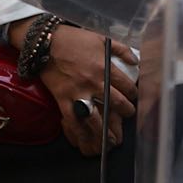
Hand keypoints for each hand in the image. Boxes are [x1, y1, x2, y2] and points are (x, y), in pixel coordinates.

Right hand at [38, 25, 138, 155]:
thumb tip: (135, 60)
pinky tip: (84, 142)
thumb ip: (121, 49)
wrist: (46, 44)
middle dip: (126, 112)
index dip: (133, 93)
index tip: (134, 97)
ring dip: (105, 130)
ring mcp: (77, 94)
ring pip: (95, 118)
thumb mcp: (102, 39)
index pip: (125, 86)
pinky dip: (78, 134)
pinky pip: (71, 122)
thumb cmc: (75, 40)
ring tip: (113, 138)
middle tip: (128, 115)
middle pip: (115, 103)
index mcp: (104, 68)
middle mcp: (93, 84)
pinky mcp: (62, 101)